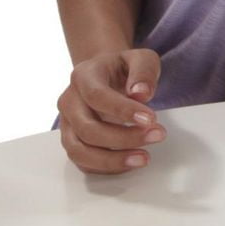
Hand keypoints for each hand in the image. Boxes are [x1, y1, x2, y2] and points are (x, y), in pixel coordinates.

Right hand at [57, 48, 165, 173]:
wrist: (105, 74)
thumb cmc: (123, 68)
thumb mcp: (140, 58)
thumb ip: (143, 71)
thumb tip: (141, 94)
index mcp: (83, 76)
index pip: (97, 97)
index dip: (123, 110)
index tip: (151, 119)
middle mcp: (69, 102)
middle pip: (87, 128)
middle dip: (123, 138)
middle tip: (157, 136)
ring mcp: (68, 124)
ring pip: (80, 151)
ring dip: (112, 160)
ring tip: (143, 158)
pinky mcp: (73, 141)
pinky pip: (83, 162)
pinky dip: (106, 167)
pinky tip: (130, 162)